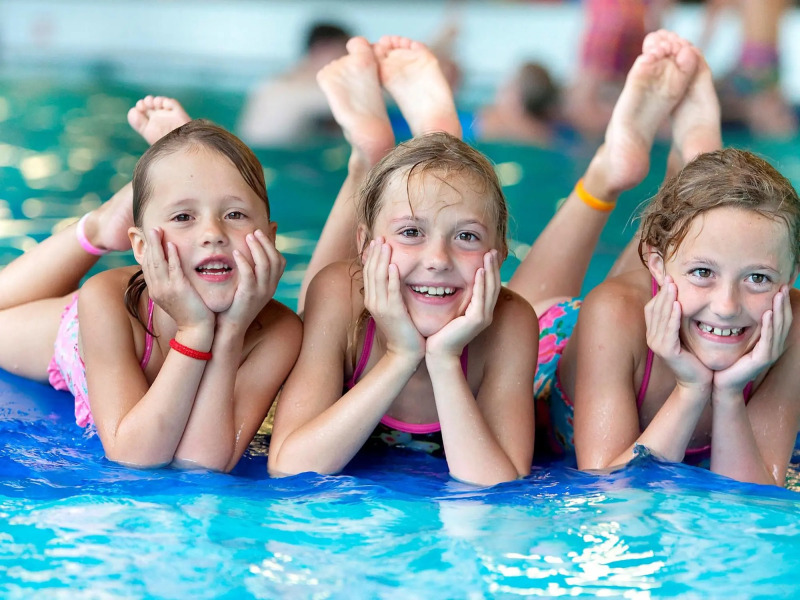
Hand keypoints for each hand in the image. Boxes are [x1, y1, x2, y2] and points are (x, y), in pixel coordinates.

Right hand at [141, 227, 212, 330]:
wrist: (196, 330)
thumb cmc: (189, 313)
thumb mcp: (175, 297)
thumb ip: (171, 284)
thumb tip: (171, 274)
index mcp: (155, 290)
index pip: (147, 267)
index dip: (147, 251)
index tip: (148, 238)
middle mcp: (157, 289)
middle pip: (150, 261)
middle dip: (150, 244)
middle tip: (151, 228)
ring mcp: (166, 289)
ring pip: (158, 262)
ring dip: (157, 245)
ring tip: (157, 230)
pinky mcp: (179, 289)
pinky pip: (174, 268)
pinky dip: (172, 256)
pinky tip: (171, 244)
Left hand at [218, 229, 284, 332]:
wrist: (231, 328)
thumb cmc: (236, 305)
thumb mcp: (248, 287)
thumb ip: (251, 271)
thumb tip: (248, 254)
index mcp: (271, 285)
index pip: (280, 261)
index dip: (273, 245)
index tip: (263, 232)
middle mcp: (270, 287)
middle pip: (275, 259)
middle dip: (266, 242)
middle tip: (255, 231)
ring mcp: (261, 292)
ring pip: (265, 264)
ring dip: (257, 247)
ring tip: (248, 236)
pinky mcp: (249, 295)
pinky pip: (250, 274)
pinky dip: (244, 261)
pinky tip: (236, 253)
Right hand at [362, 238, 424, 360]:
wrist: (404, 352)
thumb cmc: (402, 330)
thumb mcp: (393, 308)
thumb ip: (390, 293)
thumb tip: (392, 278)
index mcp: (372, 300)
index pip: (369, 272)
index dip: (371, 256)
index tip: (376, 241)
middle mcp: (373, 301)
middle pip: (371, 272)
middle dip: (375, 253)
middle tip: (380, 237)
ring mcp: (381, 307)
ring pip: (379, 278)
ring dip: (382, 260)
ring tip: (385, 245)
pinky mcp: (393, 312)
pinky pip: (391, 291)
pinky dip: (392, 277)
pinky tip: (394, 265)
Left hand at [426, 250, 499, 360]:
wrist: (440, 353)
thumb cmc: (442, 333)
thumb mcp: (452, 313)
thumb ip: (457, 301)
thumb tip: (451, 285)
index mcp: (481, 311)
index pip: (489, 287)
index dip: (490, 270)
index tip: (488, 254)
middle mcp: (486, 313)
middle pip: (494, 285)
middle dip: (493, 266)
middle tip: (492, 250)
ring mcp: (483, 317)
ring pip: (490, 289)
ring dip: (490, 270)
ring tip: (488, 255)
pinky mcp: (477, 320)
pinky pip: (481, 297)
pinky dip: (481, 283)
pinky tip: (480, 271)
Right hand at [644, 275, 711, 390]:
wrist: (697, 382)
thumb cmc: (694, 358)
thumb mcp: (684, 335)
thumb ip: (678, 320)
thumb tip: (681, 300)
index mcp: (654, 333)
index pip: (652, 308)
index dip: (659, 293)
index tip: (669, 278)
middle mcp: (652, 338)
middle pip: (654, 309)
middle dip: (663, 293)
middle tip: (670, 277)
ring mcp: (657, 345)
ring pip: (660, 317)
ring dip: (667, 300)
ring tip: (673, 286)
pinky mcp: (666, 351)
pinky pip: (669, 330)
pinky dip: (673, 316)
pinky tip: (678, 305)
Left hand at [714, 286, 791, 394]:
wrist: (722, 384)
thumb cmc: (727, 362)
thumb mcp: (737, 340)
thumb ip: (742, 327)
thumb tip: (738, 309)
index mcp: (769, 342)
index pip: (780, 319)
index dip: (781, 303)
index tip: (779, 286)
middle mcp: (773, 347)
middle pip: (783, 320)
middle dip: (783, 303)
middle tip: (782, 285)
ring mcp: (770, 353)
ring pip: (779, 328)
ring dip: (779, 310)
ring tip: (778, 295)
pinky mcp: (762, 359)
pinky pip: (768, 339)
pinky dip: (769, 325)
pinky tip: (768, 313)